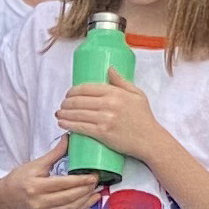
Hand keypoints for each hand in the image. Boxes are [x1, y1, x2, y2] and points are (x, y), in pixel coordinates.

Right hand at [0, 143, 107, 208]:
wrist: (7, 197)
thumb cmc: (20, 178)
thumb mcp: (35, 164)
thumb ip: (54, 153)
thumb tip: (68, 138)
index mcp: (35, 185)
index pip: (62, 183)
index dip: (80, 180)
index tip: (93, 175)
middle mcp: (39, 200)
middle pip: (68, 196)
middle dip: (86, 189)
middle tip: (97, 180)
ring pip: (70, 206)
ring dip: (86, 198)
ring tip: (97, 189)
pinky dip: (81, 207)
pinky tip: (91, 200)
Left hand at [54, 75, 169, 168]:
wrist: (150, 140)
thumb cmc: (144, 117)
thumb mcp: (137, 94)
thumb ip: (121, 81)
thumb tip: (109, 68)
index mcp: (115, 93)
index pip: (86, 88)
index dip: (72, 91)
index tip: (68, 94)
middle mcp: (109, 104)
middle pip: (78, 101)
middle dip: (65, 103)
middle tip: (62, 105)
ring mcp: (105, 119)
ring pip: (76, 114)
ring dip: (63, 114)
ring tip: (59, 114)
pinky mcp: (102, 133)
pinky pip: (80, 127)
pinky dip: (68, 125)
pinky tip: (62, 123)